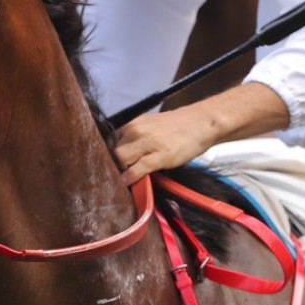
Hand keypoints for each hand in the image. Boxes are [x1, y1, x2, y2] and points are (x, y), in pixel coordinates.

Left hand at [112, 82, 290, 184]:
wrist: (201, 122)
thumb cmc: (176, 126)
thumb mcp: (151, 126)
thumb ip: (135, 138)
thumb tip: (120, 156)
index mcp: (133, 123)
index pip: (108, 140)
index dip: (105, 155)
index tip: (103, 166)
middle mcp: (136, 130)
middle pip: (112, 151)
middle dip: (110, 165)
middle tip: (110, 177)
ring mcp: (148, 143)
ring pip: (121, 159)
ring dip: (119, 171)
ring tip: (119, 182)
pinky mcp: (160, 155)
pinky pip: (138, 168)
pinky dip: (130, 177)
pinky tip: (128, 183)